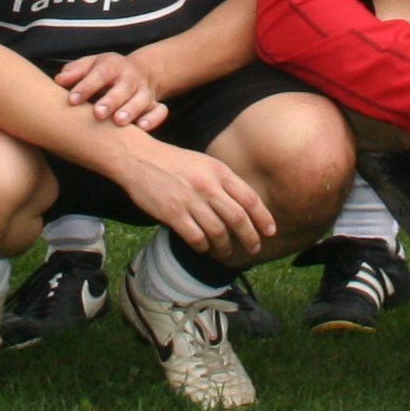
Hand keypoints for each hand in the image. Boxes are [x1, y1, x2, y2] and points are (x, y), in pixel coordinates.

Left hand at [56, 49, 165, 130]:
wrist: (140, 72)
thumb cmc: (106, 73)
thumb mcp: (91, 65)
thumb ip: (75, 71)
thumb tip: (59, 80)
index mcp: (113, 65)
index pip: (100, 73)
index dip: (87, 86)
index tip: (72, 100)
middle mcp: (130, 77)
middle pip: (124, 87)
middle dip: (111, 100)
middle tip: (98, 113)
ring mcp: (144, 91)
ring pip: (142, 99)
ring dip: (132, 110)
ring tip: (119, 121)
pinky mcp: (155, 104)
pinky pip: (160, 111)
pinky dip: (153, 119)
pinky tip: (142, 128)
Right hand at [120, 137, 275, 267]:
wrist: (139, 158)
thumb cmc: (173, 161)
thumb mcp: (203, 163)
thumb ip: (222, 181)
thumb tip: (241, 205)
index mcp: (218, 171)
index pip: (249, 198)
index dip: (263, 217)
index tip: (270, 231)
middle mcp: (208, 186)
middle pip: (238, 218)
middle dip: (250, 237)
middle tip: (254, 248)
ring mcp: (191, 201)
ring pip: (218, 231)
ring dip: (225, 246)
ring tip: (227, 252)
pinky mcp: (173, 214)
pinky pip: (196, 238)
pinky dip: (203, 247)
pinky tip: (204, 248)